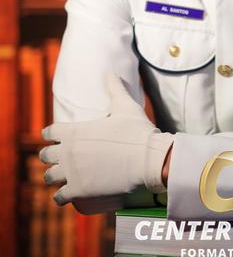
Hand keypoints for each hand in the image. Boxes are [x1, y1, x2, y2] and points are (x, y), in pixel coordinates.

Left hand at [39, 73, 173, 205]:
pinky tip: (64, 195)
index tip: (53, 135)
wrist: (149, 159)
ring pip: (49, 177)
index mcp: (74, 131)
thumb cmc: (137, 131)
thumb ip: (115, 88)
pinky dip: (61, 196)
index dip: (51, 133)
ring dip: (53, 176)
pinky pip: (60, 197)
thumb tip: (111, 73)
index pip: (50, 132)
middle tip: (56, 157)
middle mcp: (67, 152)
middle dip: (49, 155)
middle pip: (45, 155)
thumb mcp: (125, 106)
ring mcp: (72, 173)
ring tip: (59, 176)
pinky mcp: (79, 191)